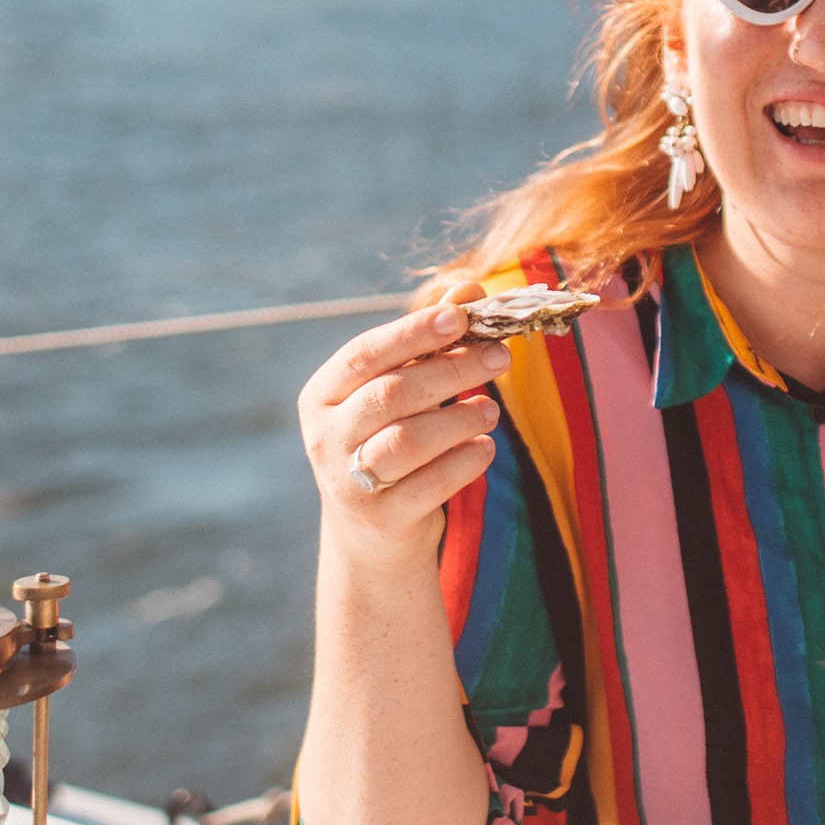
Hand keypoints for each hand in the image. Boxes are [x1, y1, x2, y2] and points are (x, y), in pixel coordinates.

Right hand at [298, 279, 507, 558]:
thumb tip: (468, 287)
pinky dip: (464, 460)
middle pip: (391, 395)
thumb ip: (430, 341)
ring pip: (407, 441)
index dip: (412, 333)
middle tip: (500, 357)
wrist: (373, 537)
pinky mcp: (383, 519)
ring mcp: (349, 482)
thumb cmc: (390, 442)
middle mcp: (326, 438)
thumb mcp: (401, 391)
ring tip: (490, 408)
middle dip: (451, 370)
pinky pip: (430, 484)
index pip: (365, 354)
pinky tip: (483, 447)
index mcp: (324, 396)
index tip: (460, 316)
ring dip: (459, 417)